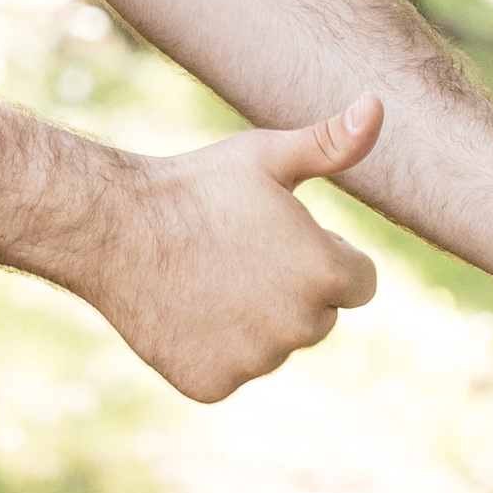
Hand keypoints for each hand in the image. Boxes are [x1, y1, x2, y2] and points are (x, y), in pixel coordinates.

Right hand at [89, 96, 383, 402]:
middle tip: (237, 252)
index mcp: (327, 274)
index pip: (359, 282)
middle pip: (318, 316)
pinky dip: (213, 347)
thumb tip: (377, 106)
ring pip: (273, 343)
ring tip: (207, 276)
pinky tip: (184, 307)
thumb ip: (333, 143)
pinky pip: (230, 367)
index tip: (280, 236)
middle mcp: (300, 327)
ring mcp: (256, 362)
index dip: (324, 254)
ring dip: (254, 320)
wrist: (115, 228)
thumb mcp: (268, 156)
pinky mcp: (214, 385)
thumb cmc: (197, 185)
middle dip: (291, 290)